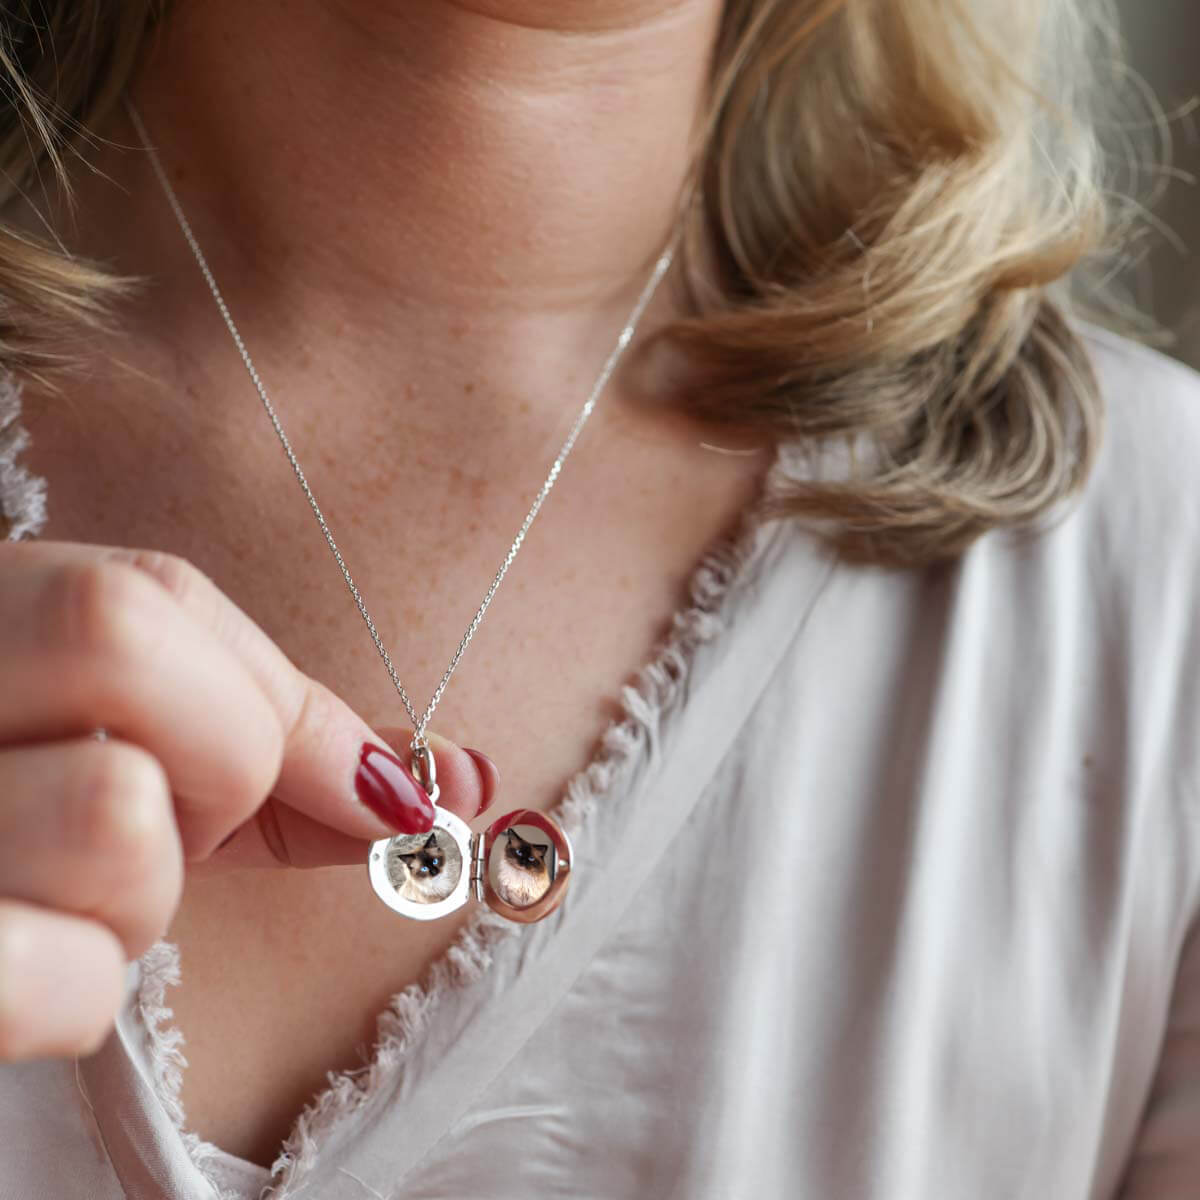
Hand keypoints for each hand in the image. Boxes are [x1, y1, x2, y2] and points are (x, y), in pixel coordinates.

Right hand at [0, 542, 495, 1060]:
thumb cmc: (24, 811)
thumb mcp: (121, 749)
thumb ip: (277, 740)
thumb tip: (457, 778)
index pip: (144, 594)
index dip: (280, 695)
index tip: (377, 787)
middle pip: (123, 638)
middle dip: (218, 759)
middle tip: (172, 822)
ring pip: (114, 817)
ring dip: (140, 890)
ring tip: (64, 895)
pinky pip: (62, 977)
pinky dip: (77, 986)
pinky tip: (19, 963)